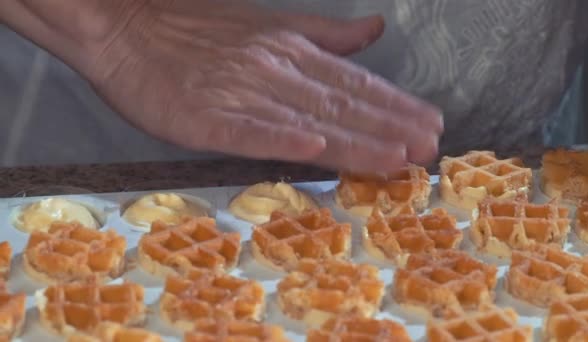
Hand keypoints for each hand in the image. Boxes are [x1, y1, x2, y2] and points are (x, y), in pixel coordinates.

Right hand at [83, 1, 442, 171]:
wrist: (125, 27)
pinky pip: (246, 128)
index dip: (393, 106)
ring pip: (305, 118)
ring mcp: (239, 94)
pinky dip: (279, 137)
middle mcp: (273, 71)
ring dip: (353, 140)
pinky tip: (312, 148)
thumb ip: (324, 33)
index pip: (352, 83)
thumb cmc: (195, 30)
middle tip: (428, 149)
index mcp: (289, 51)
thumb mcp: (268, 22)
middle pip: (340, 104)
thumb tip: (373, 29)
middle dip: (388, 128)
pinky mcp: (203, 117)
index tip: (428, 125)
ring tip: (393, 160)